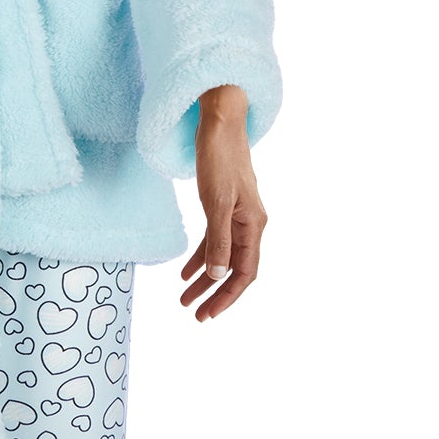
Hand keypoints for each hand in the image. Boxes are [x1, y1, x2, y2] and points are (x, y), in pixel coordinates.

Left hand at [179, 84, 266, 320]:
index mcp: (254, 225)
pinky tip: (185, 273)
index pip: (244, 272)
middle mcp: (250, 224)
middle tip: (195, 315)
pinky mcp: (223, 207)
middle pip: (233, 269)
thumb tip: (216, 275)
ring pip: (221, 257)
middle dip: (214, 294)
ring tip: (184, 299)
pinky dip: (200, 257)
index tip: (209, 314)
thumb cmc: (220, 159)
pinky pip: (214, 240)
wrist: (220, 123)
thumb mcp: (216, 203)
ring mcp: (237, 216)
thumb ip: (218, 240)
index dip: (227, 296)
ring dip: (204, 279)